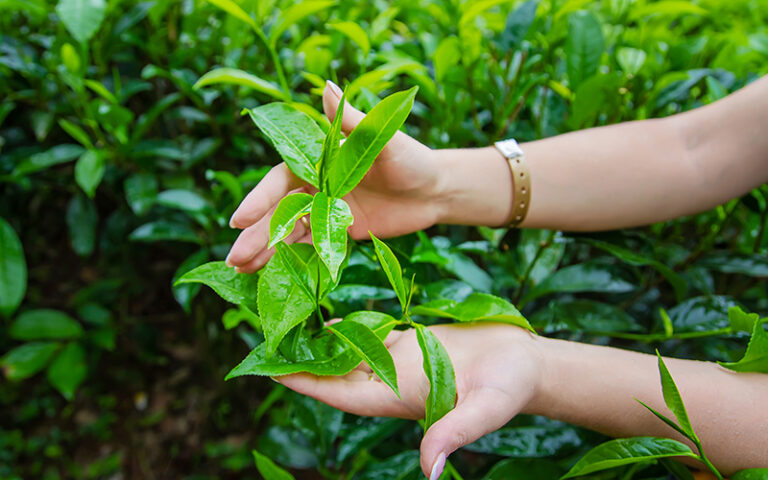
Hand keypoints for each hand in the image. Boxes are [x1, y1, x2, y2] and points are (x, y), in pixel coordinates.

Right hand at [226, 81, 444, 272]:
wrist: (436, 190)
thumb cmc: (411, 158)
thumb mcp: (384, 138)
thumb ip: (354, 120)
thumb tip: (329, 87)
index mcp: (319, 160)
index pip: (281, 180)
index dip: (259, 199)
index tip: (239, 220)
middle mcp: (316, 184)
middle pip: (278, 210)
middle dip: (256, 234)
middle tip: (233, 258)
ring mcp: (325, 210)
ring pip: (288, 231)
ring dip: (265, 250)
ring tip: (241, 270)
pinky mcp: (338, 232)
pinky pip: (309, 246)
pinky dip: (288, 258)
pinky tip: (266, 273)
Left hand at [274, 323, 543, 478]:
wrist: (528, 365)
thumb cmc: (511, 387)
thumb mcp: (486, 409)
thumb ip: (456, 432)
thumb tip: (431, 469)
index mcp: (401, 398)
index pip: (343, 396)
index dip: (309, 384)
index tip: (274, 370)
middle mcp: (392, 383)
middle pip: (337, 376)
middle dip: (302, 362)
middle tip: (265, 341)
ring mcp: (399, 364)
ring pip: (349, 356)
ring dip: (319, 346)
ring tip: (285, 326)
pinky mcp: (411, 345)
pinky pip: (369, 338)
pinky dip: (347, 330)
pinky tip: (326, 320)